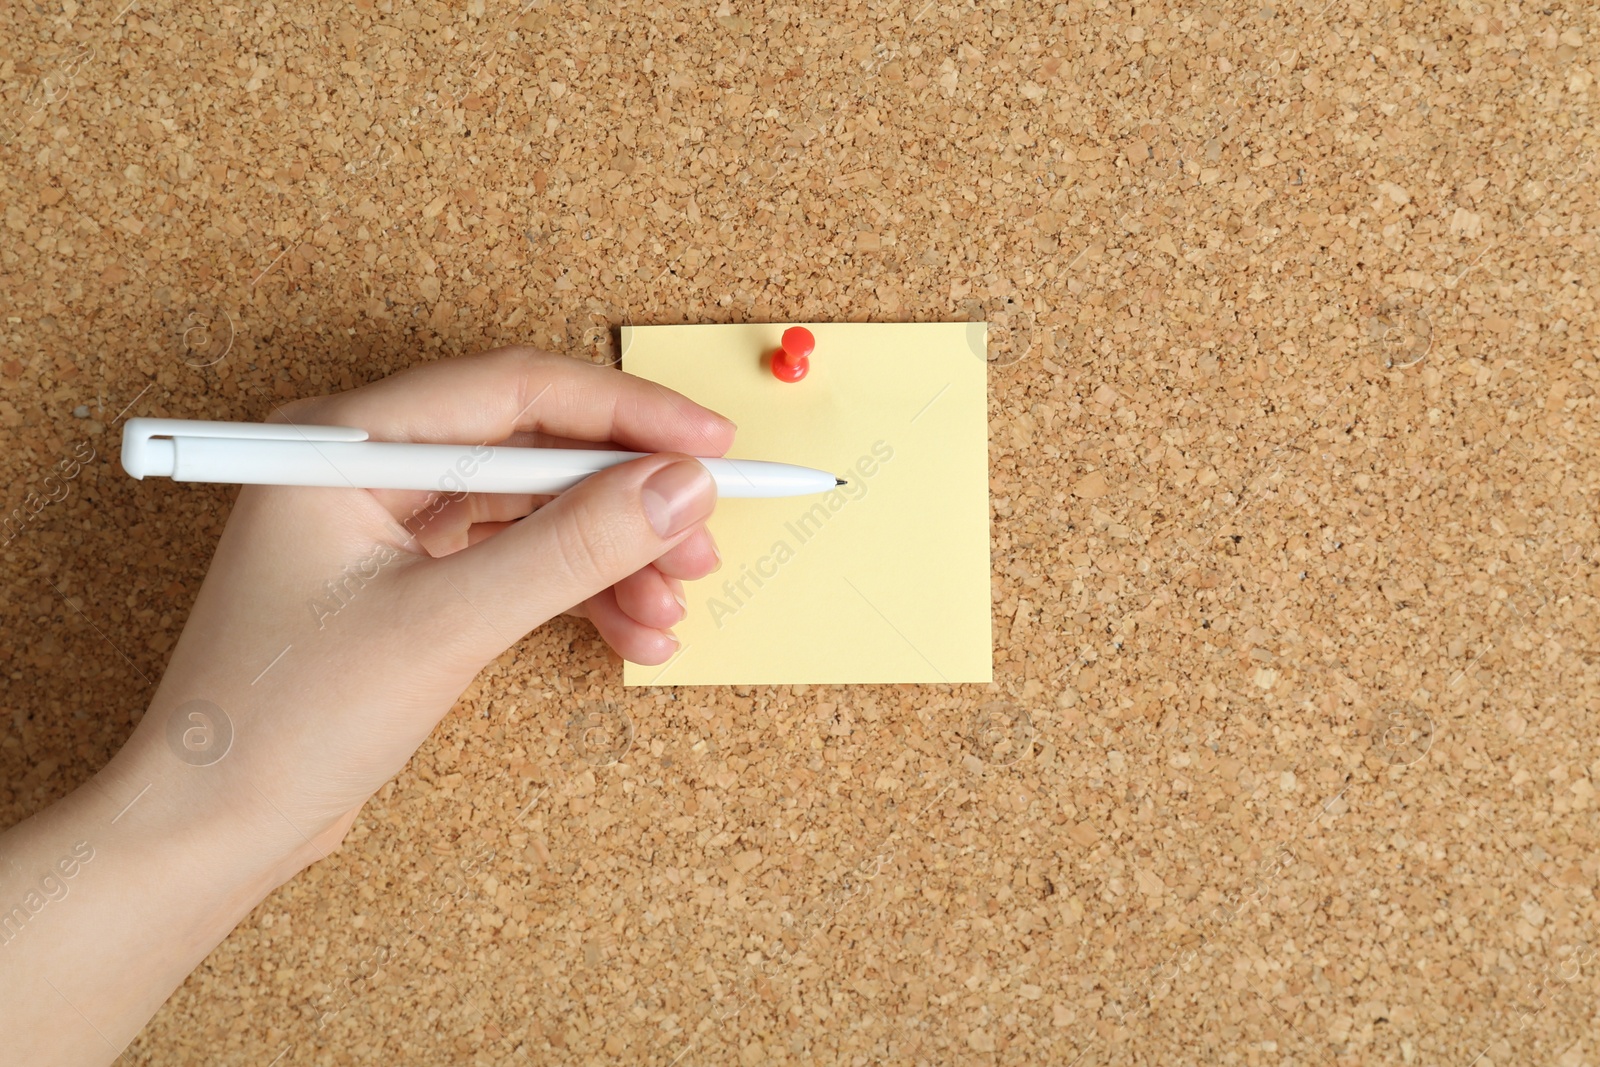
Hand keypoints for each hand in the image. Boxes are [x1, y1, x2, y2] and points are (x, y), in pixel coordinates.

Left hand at [111, 346, 732, 863]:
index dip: (628, 413)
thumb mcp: (446, 625)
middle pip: (535, 450)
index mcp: (347, 440)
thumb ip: (571, 547)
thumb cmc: (284, 723)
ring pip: (537, 512)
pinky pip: (518, 562)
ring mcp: (391, 524)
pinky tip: (630, 632)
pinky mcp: (411, 580)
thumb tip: (680, 486)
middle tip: (701, 543)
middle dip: (627, 500)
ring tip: (672, 608)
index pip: (516, 391)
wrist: (213, 831)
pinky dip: (578, 593)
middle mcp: (369, 465)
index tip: (714, 446)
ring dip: (613, 556)